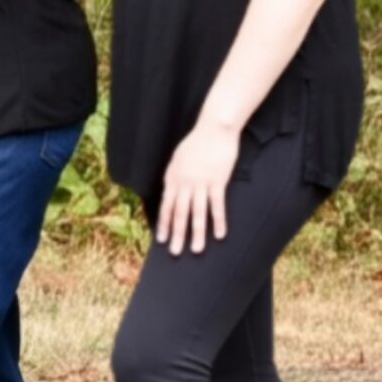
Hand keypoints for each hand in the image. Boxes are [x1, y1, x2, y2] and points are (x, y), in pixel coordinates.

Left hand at [156, 118, 240, 254]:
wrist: (214, 128)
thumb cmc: (197, 142)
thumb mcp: (178, 159)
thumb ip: (175, 176)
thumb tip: (173, 193)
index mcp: (172, 178)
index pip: (166, 206)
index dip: (164, 224)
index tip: (161, 240)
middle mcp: (184, 183)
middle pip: (179, 214)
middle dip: (177, 235)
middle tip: (174, 253)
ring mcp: (201, 183)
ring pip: (197, 213)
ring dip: (196, 234)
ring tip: (196, 250)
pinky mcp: (218, 181)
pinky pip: (217, 205)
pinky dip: (219, 221)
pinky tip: (220, 235)